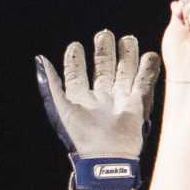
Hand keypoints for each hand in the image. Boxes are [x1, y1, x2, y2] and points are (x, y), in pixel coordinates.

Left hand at [35, 28, 159, 161]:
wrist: (106, 156)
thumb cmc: (80, 134)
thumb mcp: (59, 106)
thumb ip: (50, 83)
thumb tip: (40, 59)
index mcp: (79, 100)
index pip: (76, 75)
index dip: (75, 61)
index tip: (76, 46)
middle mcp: (100, 99)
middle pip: (103, 70)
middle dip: (104, 52)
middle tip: (105, 34)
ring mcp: (119, 101)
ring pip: (124, 73)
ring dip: (127, 57)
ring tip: (128, 39)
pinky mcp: (136, 105)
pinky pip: (143, 83)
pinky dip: (147, 70)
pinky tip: (150, 55)